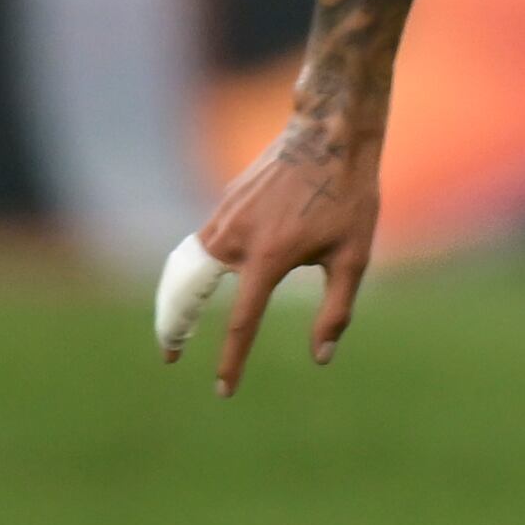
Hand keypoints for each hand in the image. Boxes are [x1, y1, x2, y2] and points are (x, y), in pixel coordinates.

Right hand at [164, 118, 382, 394]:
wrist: (330, 134)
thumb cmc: (350, 196)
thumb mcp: (354, 256)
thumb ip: (336, 310)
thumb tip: (321, 357)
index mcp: (267, 259)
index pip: (241, 324)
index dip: (231, 361)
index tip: (224, 390)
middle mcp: (235, 239)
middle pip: (186, 294)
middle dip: (174, 328)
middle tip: (170, 355)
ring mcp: (224, 217)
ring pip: (187, 267)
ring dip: (176, 298)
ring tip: (176, 326)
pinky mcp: (224, 203)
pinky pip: (201, 244)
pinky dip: (190, 269)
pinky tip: (200, 284)